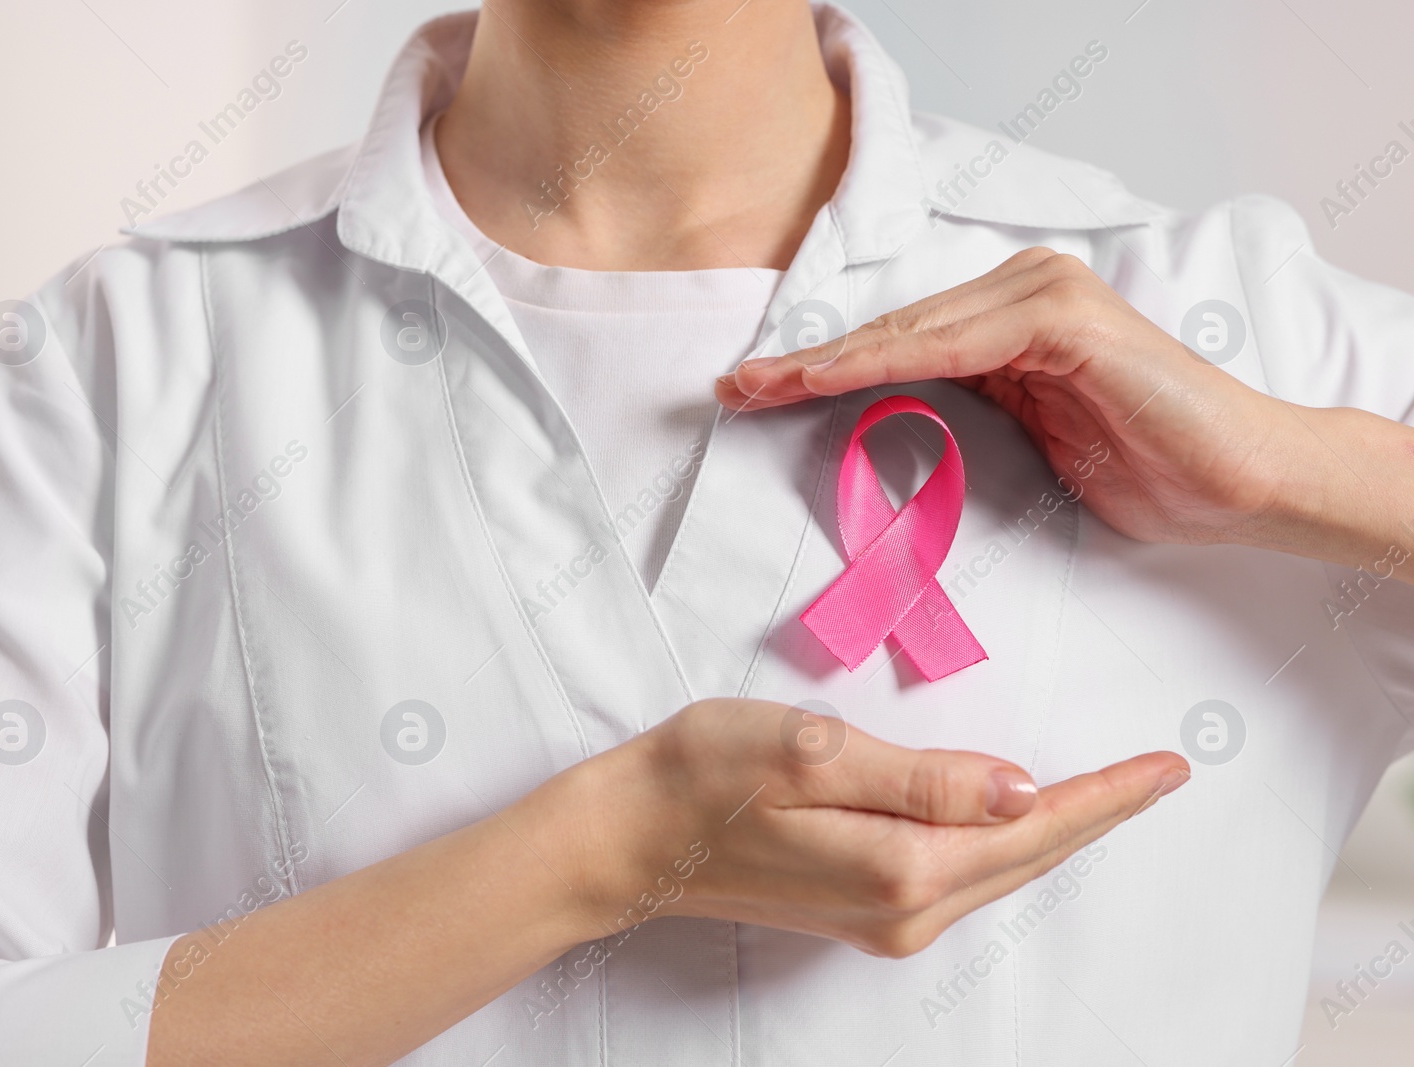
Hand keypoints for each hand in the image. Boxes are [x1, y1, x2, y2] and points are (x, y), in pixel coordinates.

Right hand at [563, 698, 1187, 956]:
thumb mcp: (810, 753)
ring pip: (999, 871)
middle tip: (1161, 774)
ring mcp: (883, 918)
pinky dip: (1007, 845)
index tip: (1168, 767)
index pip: (1034, 827)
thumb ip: (921, 776)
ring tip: (1110, 791)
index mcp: (901, 866)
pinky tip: (1020, 821)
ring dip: (1059, 831)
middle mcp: (904, 909)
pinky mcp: (861, 910)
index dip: (1107, 795)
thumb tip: (1022, 790)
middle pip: (1028, 858)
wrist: (627, 840)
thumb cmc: (702, 777)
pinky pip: (962, 876)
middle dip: (1099, 813)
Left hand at [716, 248, 1413, 572]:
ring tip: (760, 386)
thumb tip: (887, 420)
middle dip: (806, 363)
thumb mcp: (1029, 440)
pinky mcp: (1064, 319)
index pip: (898, 345)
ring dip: (828, 361)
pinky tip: (829, 379)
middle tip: (733, 388)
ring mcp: (1043, 296)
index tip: (755, 393)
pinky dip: (886, 361)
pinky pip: (955, 344)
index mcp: (1010, 320)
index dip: (823, 369)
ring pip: (911, 333)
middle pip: (891, 332)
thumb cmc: (1142, 466)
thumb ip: (969, 412)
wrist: (1237, 482)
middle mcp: (1021, 292)